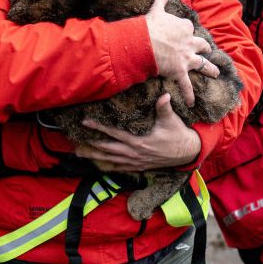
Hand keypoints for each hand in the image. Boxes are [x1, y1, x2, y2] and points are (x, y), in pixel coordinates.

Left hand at [74, 93, 200, 170]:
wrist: (187, 152)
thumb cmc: (178, 134)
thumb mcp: (171, 120)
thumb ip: (164, 108)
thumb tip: (163, 95)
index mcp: (139, 142)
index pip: (115, 134)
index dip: (99, 128)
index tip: (86, 123)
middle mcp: (135, 154)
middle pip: (108, 150)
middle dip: (91, 146)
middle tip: (75, 144)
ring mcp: (136, 162)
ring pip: (111, 160)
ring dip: (95, 157)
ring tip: (80, 154)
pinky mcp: (140, 167)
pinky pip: (120, 168)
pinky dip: (108, 166)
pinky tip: (99, 165)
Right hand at [145, 0, 218, 106]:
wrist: (145, 42)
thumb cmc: (150, 26)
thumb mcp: (156, 10)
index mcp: (185, 27)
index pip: (190, 28)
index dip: (188, 32)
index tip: (187, 34)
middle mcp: (190, 42)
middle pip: (201, 45)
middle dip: (205, 49)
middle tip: (208, 51)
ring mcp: (187, 58)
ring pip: (202, 65)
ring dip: (210, 69)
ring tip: (216, 73)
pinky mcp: (180, 72)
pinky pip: (186, 86)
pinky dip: (189, 95)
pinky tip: (192, 103)